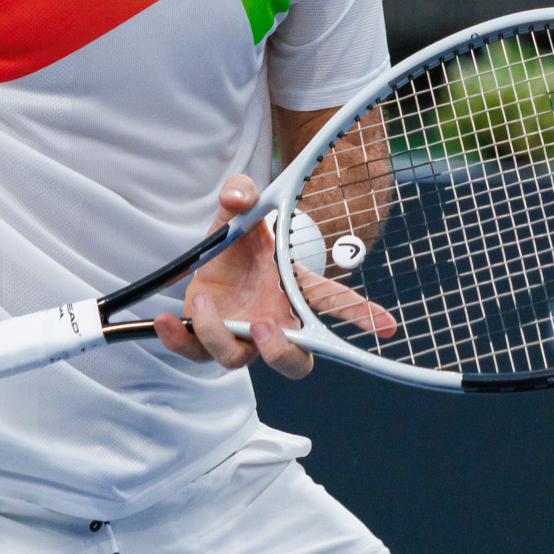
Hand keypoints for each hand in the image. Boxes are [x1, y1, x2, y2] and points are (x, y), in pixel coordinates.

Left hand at [150, 177, 399, 380]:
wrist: (210, 259)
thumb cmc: (240, 241)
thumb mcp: (240, 209)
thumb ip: (242, 193)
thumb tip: (240, 197)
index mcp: (292, 291)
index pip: (334, 303)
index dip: (361, 315)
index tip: (387, 325)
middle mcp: (272, 321)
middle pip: (294, 361)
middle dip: (282, 352)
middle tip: (265, 324)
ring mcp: (239, 334)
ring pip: (239, 361)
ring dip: (221, 335)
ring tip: (205, 299)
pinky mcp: (205, 338)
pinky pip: (194, 353)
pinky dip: (179, 341)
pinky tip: (167, 320)